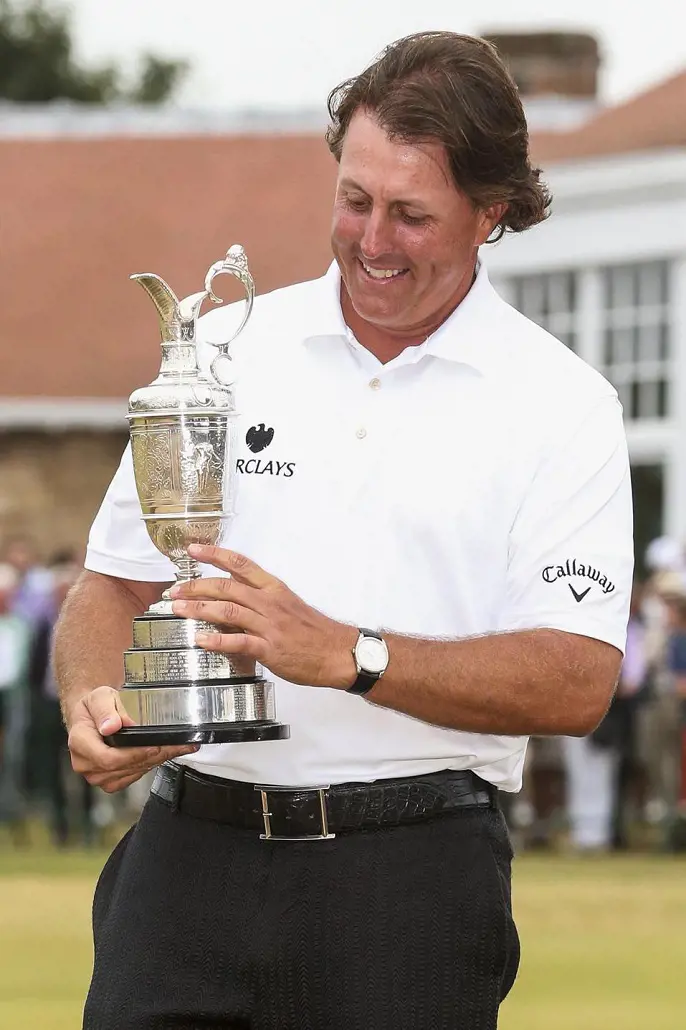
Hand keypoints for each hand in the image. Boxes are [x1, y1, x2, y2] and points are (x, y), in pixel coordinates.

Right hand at [66, 686, 198, 792]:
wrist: (91, 716)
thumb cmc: (94, 706)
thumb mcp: (100, 697)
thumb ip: (105, 710)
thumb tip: (111, 726)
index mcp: (80, 742)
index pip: (108, 758)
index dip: (133, 755)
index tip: (153, 747)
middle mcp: (85, 763)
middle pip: (122, 768)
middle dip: (152, 757)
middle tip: (174, 746)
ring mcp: (96, 774)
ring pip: (130, 775)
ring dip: (154, 762)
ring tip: (173, 749)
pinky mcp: (108, 780)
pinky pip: (131, 778)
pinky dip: (148, 766)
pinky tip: (161, 755)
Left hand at [170, 544, 356, 688]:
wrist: (337, 652)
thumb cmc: (314, 631)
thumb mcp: (288, 605)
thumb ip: (260, 599)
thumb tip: (232, 597)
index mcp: (274, 589)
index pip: (241, 564)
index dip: (215, 554)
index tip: (193, 549)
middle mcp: (269, 603)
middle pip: (227, 586)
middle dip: (197, 585)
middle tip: (176, 588)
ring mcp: (269, 625)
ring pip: (229, 610)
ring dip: (199, 609)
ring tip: (179, 609)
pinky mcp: (270, 649)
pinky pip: (239, 642)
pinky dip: (217, 640)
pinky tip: (201, 640)